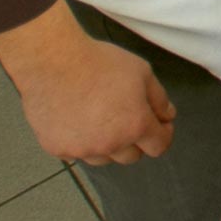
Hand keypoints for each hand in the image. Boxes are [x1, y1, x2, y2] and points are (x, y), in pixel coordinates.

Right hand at [0, 2, 174, 165]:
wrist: (53, 62)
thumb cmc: (99, 63)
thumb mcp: (142, 72)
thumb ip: (159, 98)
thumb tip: (167, 116)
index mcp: (136, 125)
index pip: (159, 146)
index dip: (163, 133)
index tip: (159, 123)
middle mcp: (110, 144)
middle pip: (132, 156)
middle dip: (136, 140)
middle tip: (127, 117)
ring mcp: (82, 149)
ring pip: (103, 158)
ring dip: (108, 144)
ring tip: (99, 117)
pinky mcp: (58, 149)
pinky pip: (76, 152)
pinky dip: (80, 141)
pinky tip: (77, 120)